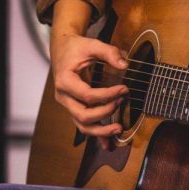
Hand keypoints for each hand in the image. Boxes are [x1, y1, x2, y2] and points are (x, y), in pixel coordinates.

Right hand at [50, 30, 128, 148]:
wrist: (62, 49)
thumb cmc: (75, 47)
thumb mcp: (92, 44)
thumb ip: (109, 52)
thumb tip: (125, 65)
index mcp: (65, 81)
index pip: (87, 95)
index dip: (107, 95)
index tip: (124, 89)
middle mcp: (63, 96)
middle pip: (83, 115)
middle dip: (105, 113)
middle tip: (122, 102)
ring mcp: (68, 104)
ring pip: (82, 125)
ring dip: (101, 130)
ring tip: (119, 128)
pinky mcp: (74, 108)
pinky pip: (84, 125)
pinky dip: (97, 135)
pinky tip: (108, 144)